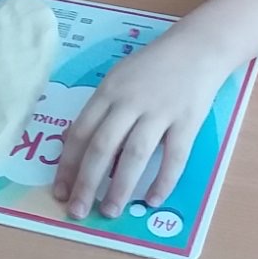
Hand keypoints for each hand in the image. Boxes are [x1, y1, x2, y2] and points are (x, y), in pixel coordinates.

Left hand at [52, 26, 228, 220]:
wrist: (198, 47)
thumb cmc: (153, 66)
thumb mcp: (118, 78)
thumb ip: (99, 109)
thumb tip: (71, 143)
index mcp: (108, 91)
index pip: (80, 132)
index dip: (68, 164)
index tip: (60, 191)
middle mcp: (130, 102)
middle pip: (102, 146)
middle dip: (86, 183)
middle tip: (77, 212)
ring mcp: (160, 111)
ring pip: (135, 155)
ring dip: (120, 187)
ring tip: (110, 211)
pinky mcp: (188, 121)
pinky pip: (174, 156)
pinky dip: (163, 181)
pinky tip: (151, 201)